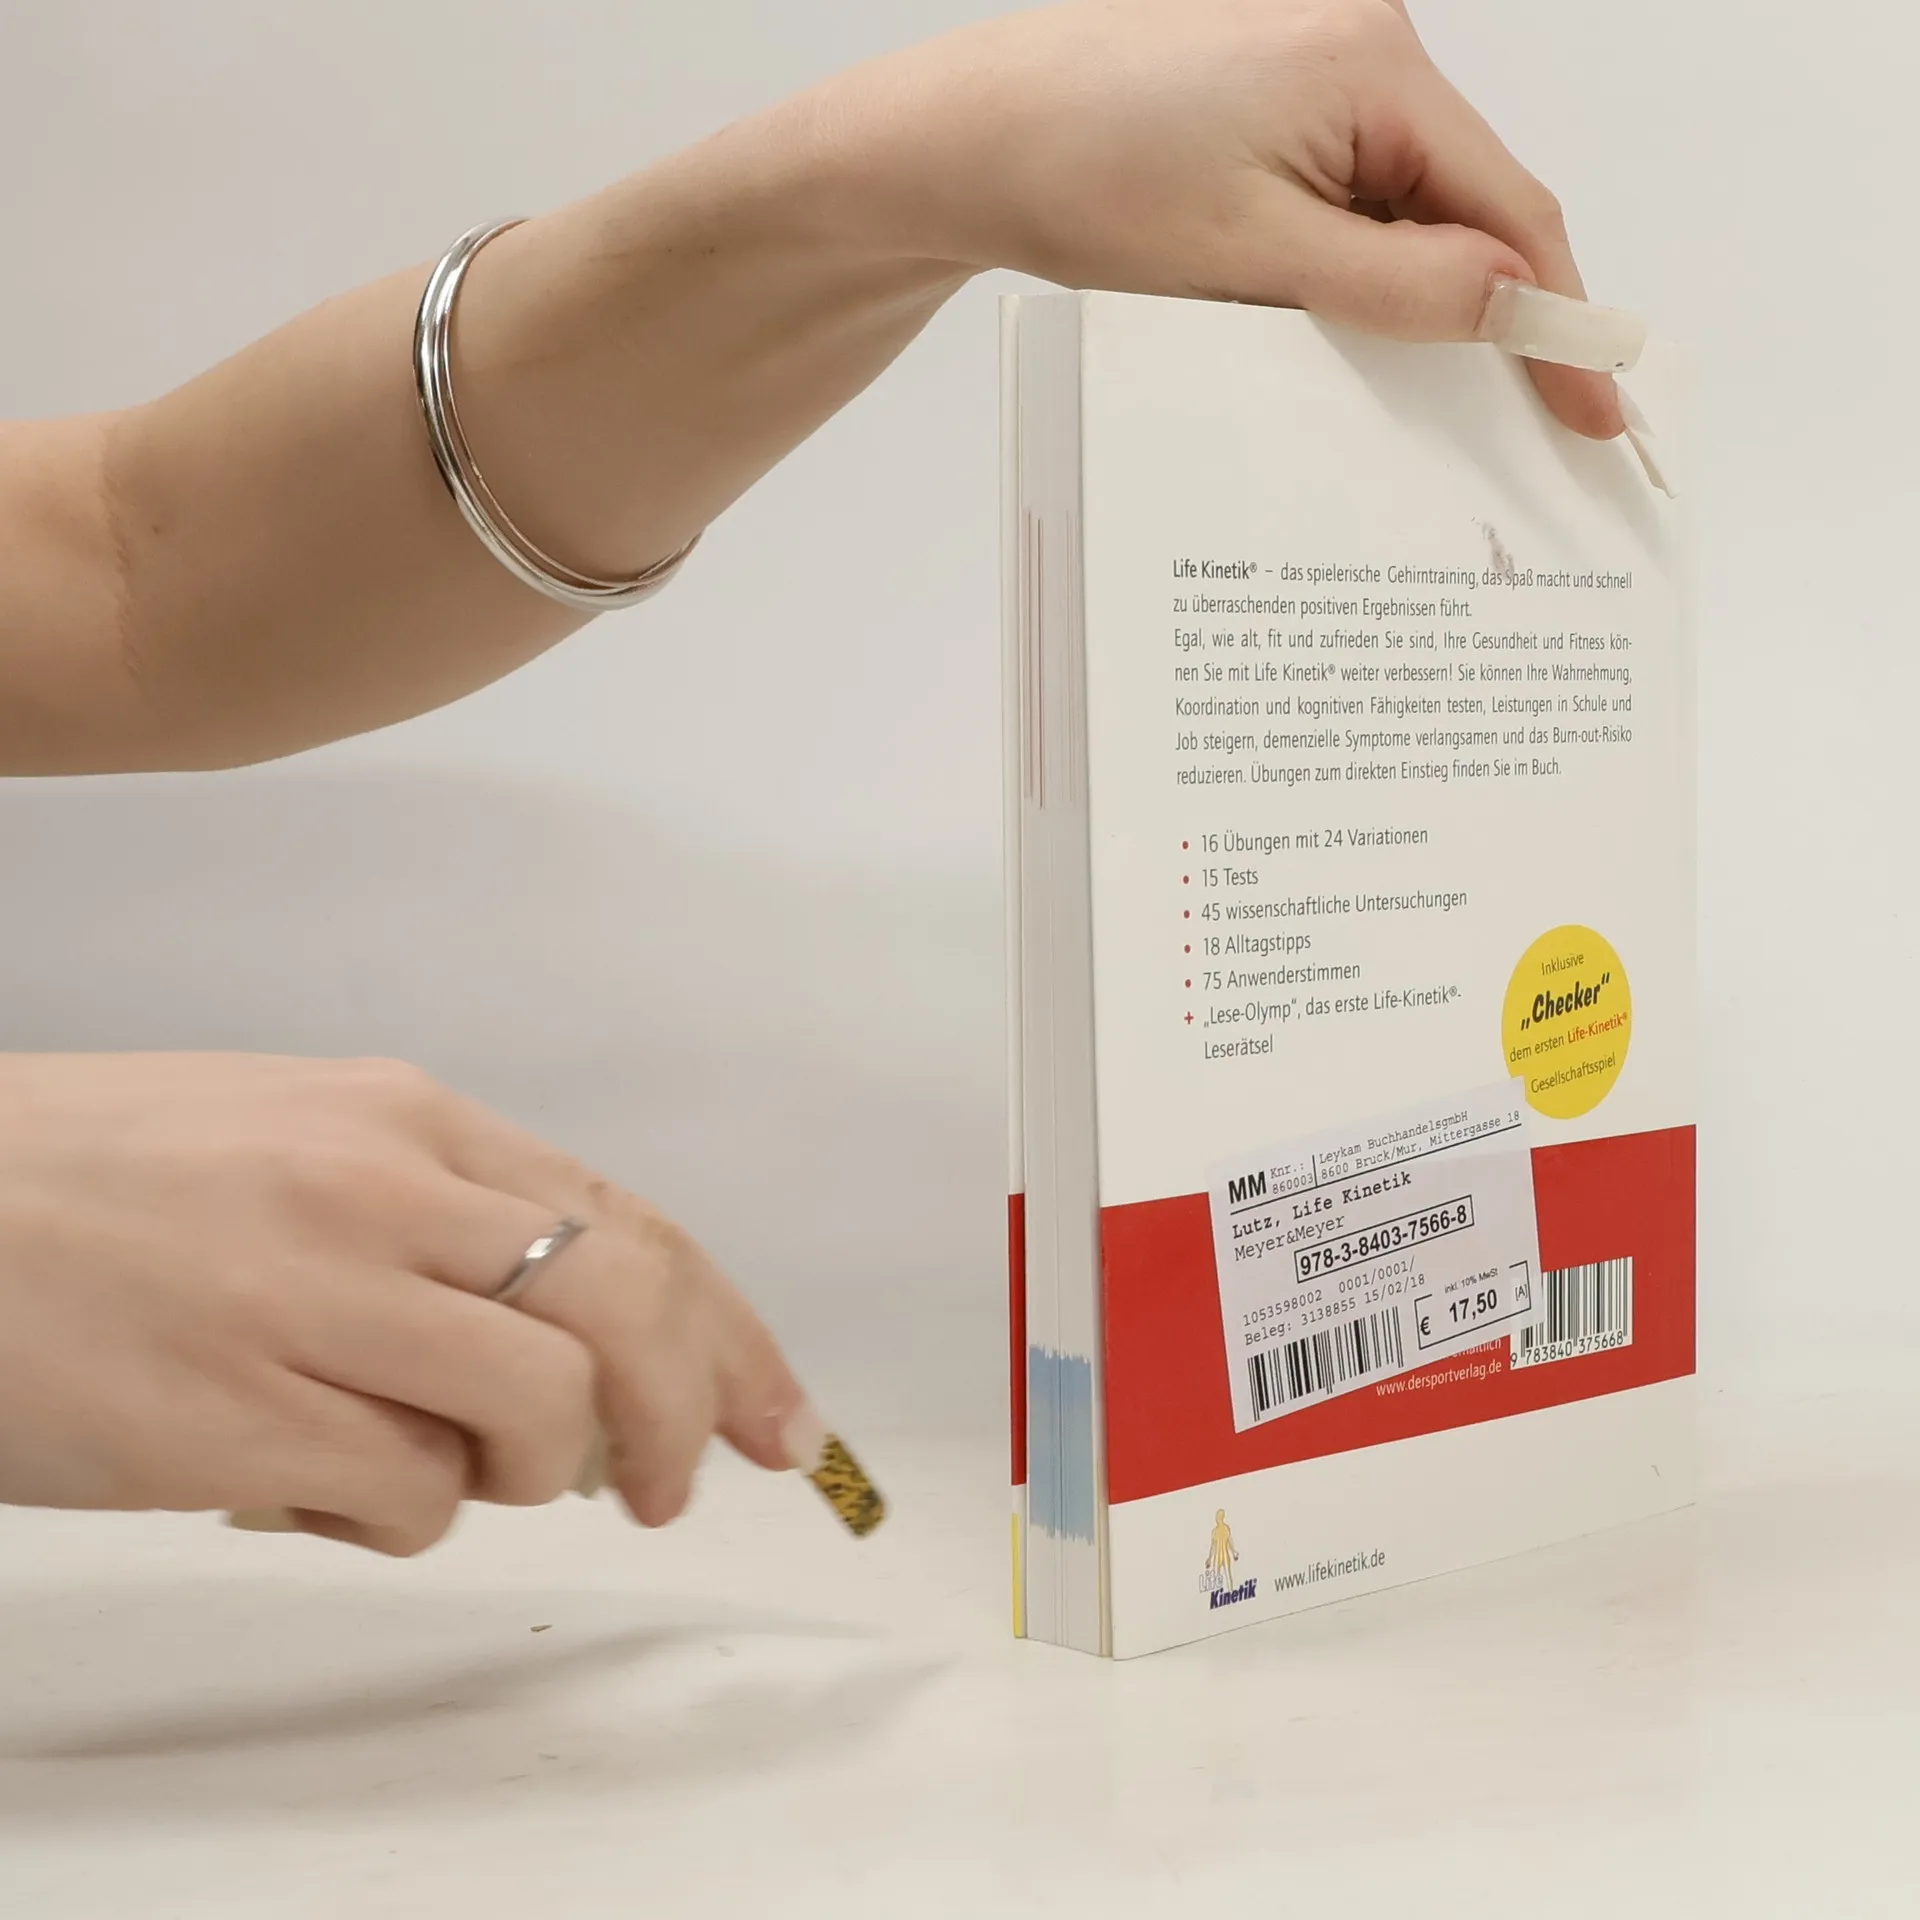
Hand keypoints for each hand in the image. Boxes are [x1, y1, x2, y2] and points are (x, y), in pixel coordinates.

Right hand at [0, 1053, 809, 1553]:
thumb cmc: (101, 1180)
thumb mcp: (299, 1144)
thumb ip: (447, 1226)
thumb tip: (580, 1347)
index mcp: (404, 1117)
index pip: (628, 1224)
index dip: (728, 1331)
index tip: (780, 1413)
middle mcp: (380, 1193)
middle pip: (625, 1309)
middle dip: (686, 1412)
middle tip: (673, 1486)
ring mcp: (310, 1303)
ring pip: (540, 1414)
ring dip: (530, 1470)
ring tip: (441, 1463)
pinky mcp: (234, 1418)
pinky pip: (408, 1501)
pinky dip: (397, 1515)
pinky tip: (314, 1485)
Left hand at [809, 0, 1622, 435]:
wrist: (968, 137)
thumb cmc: (1088, 176)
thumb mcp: (1256, 256)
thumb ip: (1399, 286)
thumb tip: (1519, 309)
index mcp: (1377, 65)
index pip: (1511, 209)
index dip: (1558, 319)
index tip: (1594, 409)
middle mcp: (1364, 49)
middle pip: (1467, 206)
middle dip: (1484, 316)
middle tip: (1516, 428)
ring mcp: (1315, 73)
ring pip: (1404, 210)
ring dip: (1406, 298)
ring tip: (1396, 391)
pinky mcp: (1271, 106)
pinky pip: (1347, 199)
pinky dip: (1351, 270)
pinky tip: (1323, 329)